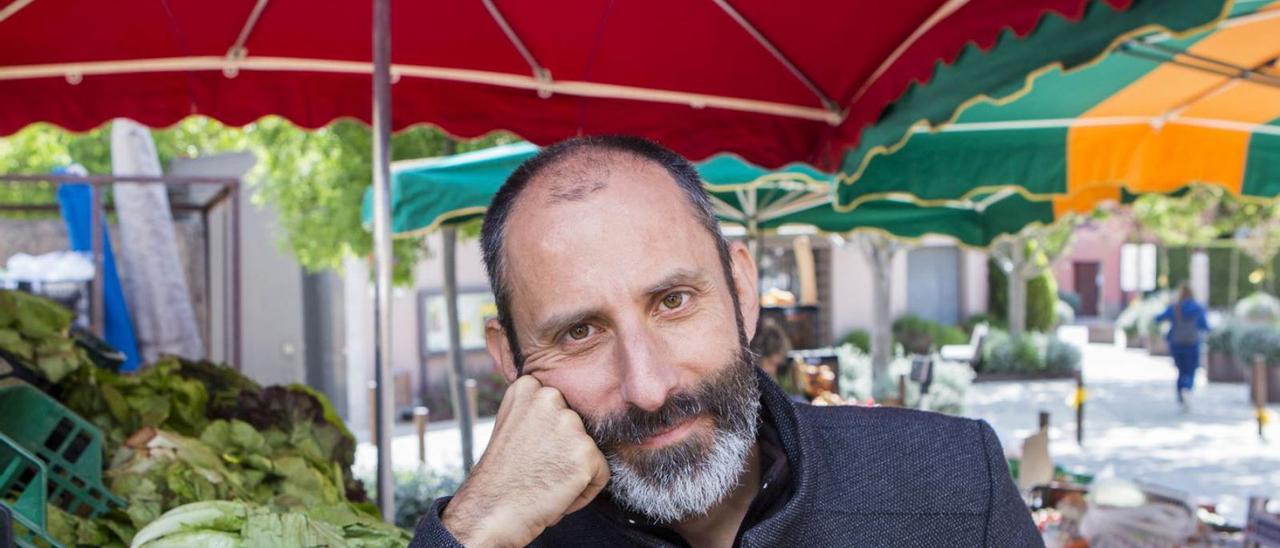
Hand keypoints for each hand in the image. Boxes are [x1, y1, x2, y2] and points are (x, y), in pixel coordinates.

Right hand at [441, 375, 609, 546]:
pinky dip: (584, 491)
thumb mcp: (512, 425)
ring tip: (543, 481)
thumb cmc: (500, 476)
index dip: (548, 437)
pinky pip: (601, 474)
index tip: (528, 451)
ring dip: (573, 470)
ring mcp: (569, 424)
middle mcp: (550, 397)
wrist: (489, 512)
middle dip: (562, 452)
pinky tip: (556, 495)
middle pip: (577, 427)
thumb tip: (566, 413)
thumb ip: (537, 412)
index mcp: (529, 386)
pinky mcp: (586, 452)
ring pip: (589, 450)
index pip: (561, 407)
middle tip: (536, 468)